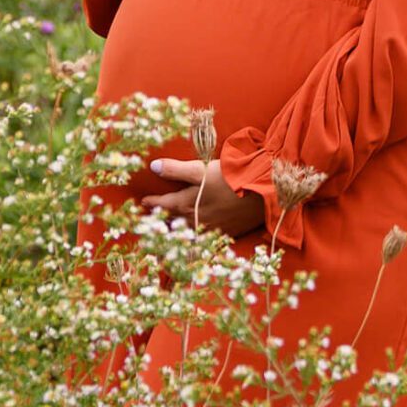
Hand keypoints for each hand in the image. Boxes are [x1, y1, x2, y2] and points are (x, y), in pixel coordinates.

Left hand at [141, 157, 267, 236]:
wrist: (262, 192)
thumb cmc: (230, 177)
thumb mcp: (200, 169)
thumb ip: (175, 169)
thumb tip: (152, 167)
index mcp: (186, 204)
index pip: (163, 204)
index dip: (152, 202)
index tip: (143, 201)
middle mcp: (195, 220)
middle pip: (173, 222)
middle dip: (163, 219)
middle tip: (153, 219)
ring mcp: (211, 229)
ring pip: (188, 232)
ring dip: (178, 230)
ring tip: (172, 229)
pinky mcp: (226, 234)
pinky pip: (205, 240)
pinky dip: (197, 239)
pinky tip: (197, 239)